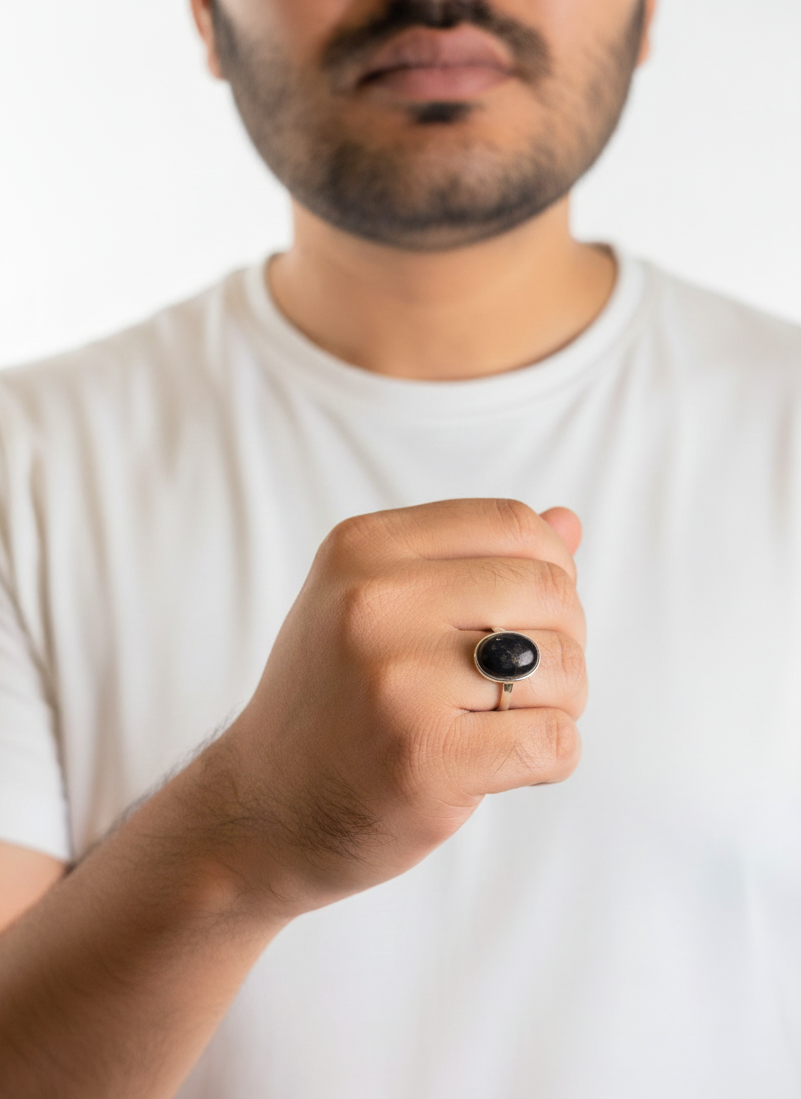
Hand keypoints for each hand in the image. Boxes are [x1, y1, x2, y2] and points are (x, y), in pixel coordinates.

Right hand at [210, 499, 585, 916]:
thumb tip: (567, 523)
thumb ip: (470, 559)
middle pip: (549, 591)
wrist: (263, 808)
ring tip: (506, 723)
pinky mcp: (425, 758)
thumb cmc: (335, 701)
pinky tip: (506, 765)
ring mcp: (397, 681)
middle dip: (563, 640)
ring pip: (562, 667)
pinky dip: (553, 757)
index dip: (550, 569)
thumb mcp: (377, 604)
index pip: (513, 524)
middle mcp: (374, 602)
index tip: (530, 615)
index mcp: (362, 549)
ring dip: (560, 703)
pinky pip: (555, 741)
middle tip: (524, 681)